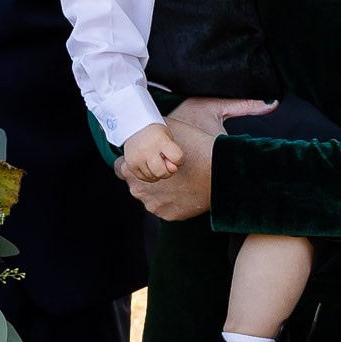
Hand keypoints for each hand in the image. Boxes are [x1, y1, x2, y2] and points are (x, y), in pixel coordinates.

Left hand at [114, 96, 266, 221]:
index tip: (144, 158)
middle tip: (164, 166)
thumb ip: (148, 132)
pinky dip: (173, 200)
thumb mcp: (166, 129)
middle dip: (147, 176)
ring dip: (160, 190)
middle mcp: (138, 191)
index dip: (132, 162)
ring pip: (152, 197)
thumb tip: (141, 125)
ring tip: (178, 178)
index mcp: (131, 170)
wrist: (221, 171)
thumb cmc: (193, 146)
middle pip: (136, 184)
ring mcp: (154, 206)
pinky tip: (185, 189)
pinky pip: (166, 207)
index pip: (120, 168)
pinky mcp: (169, 216)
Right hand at [118, 122, 183, 181]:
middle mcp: (147, 149)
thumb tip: (173, 170)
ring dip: (158, 174)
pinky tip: (150, 167)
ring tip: (156, 162)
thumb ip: (174, 155)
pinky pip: (144, 178)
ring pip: (153, 177)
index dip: (179, 160)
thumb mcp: (169, 139)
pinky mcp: (131, 165)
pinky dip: (150, 176)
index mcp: (160, 140)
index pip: (177, 158)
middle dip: (168, 172)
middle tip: (166, 163)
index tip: (175, 155)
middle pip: (162, 172)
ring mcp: (137, 158)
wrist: (136, 129)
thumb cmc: (157, 135)